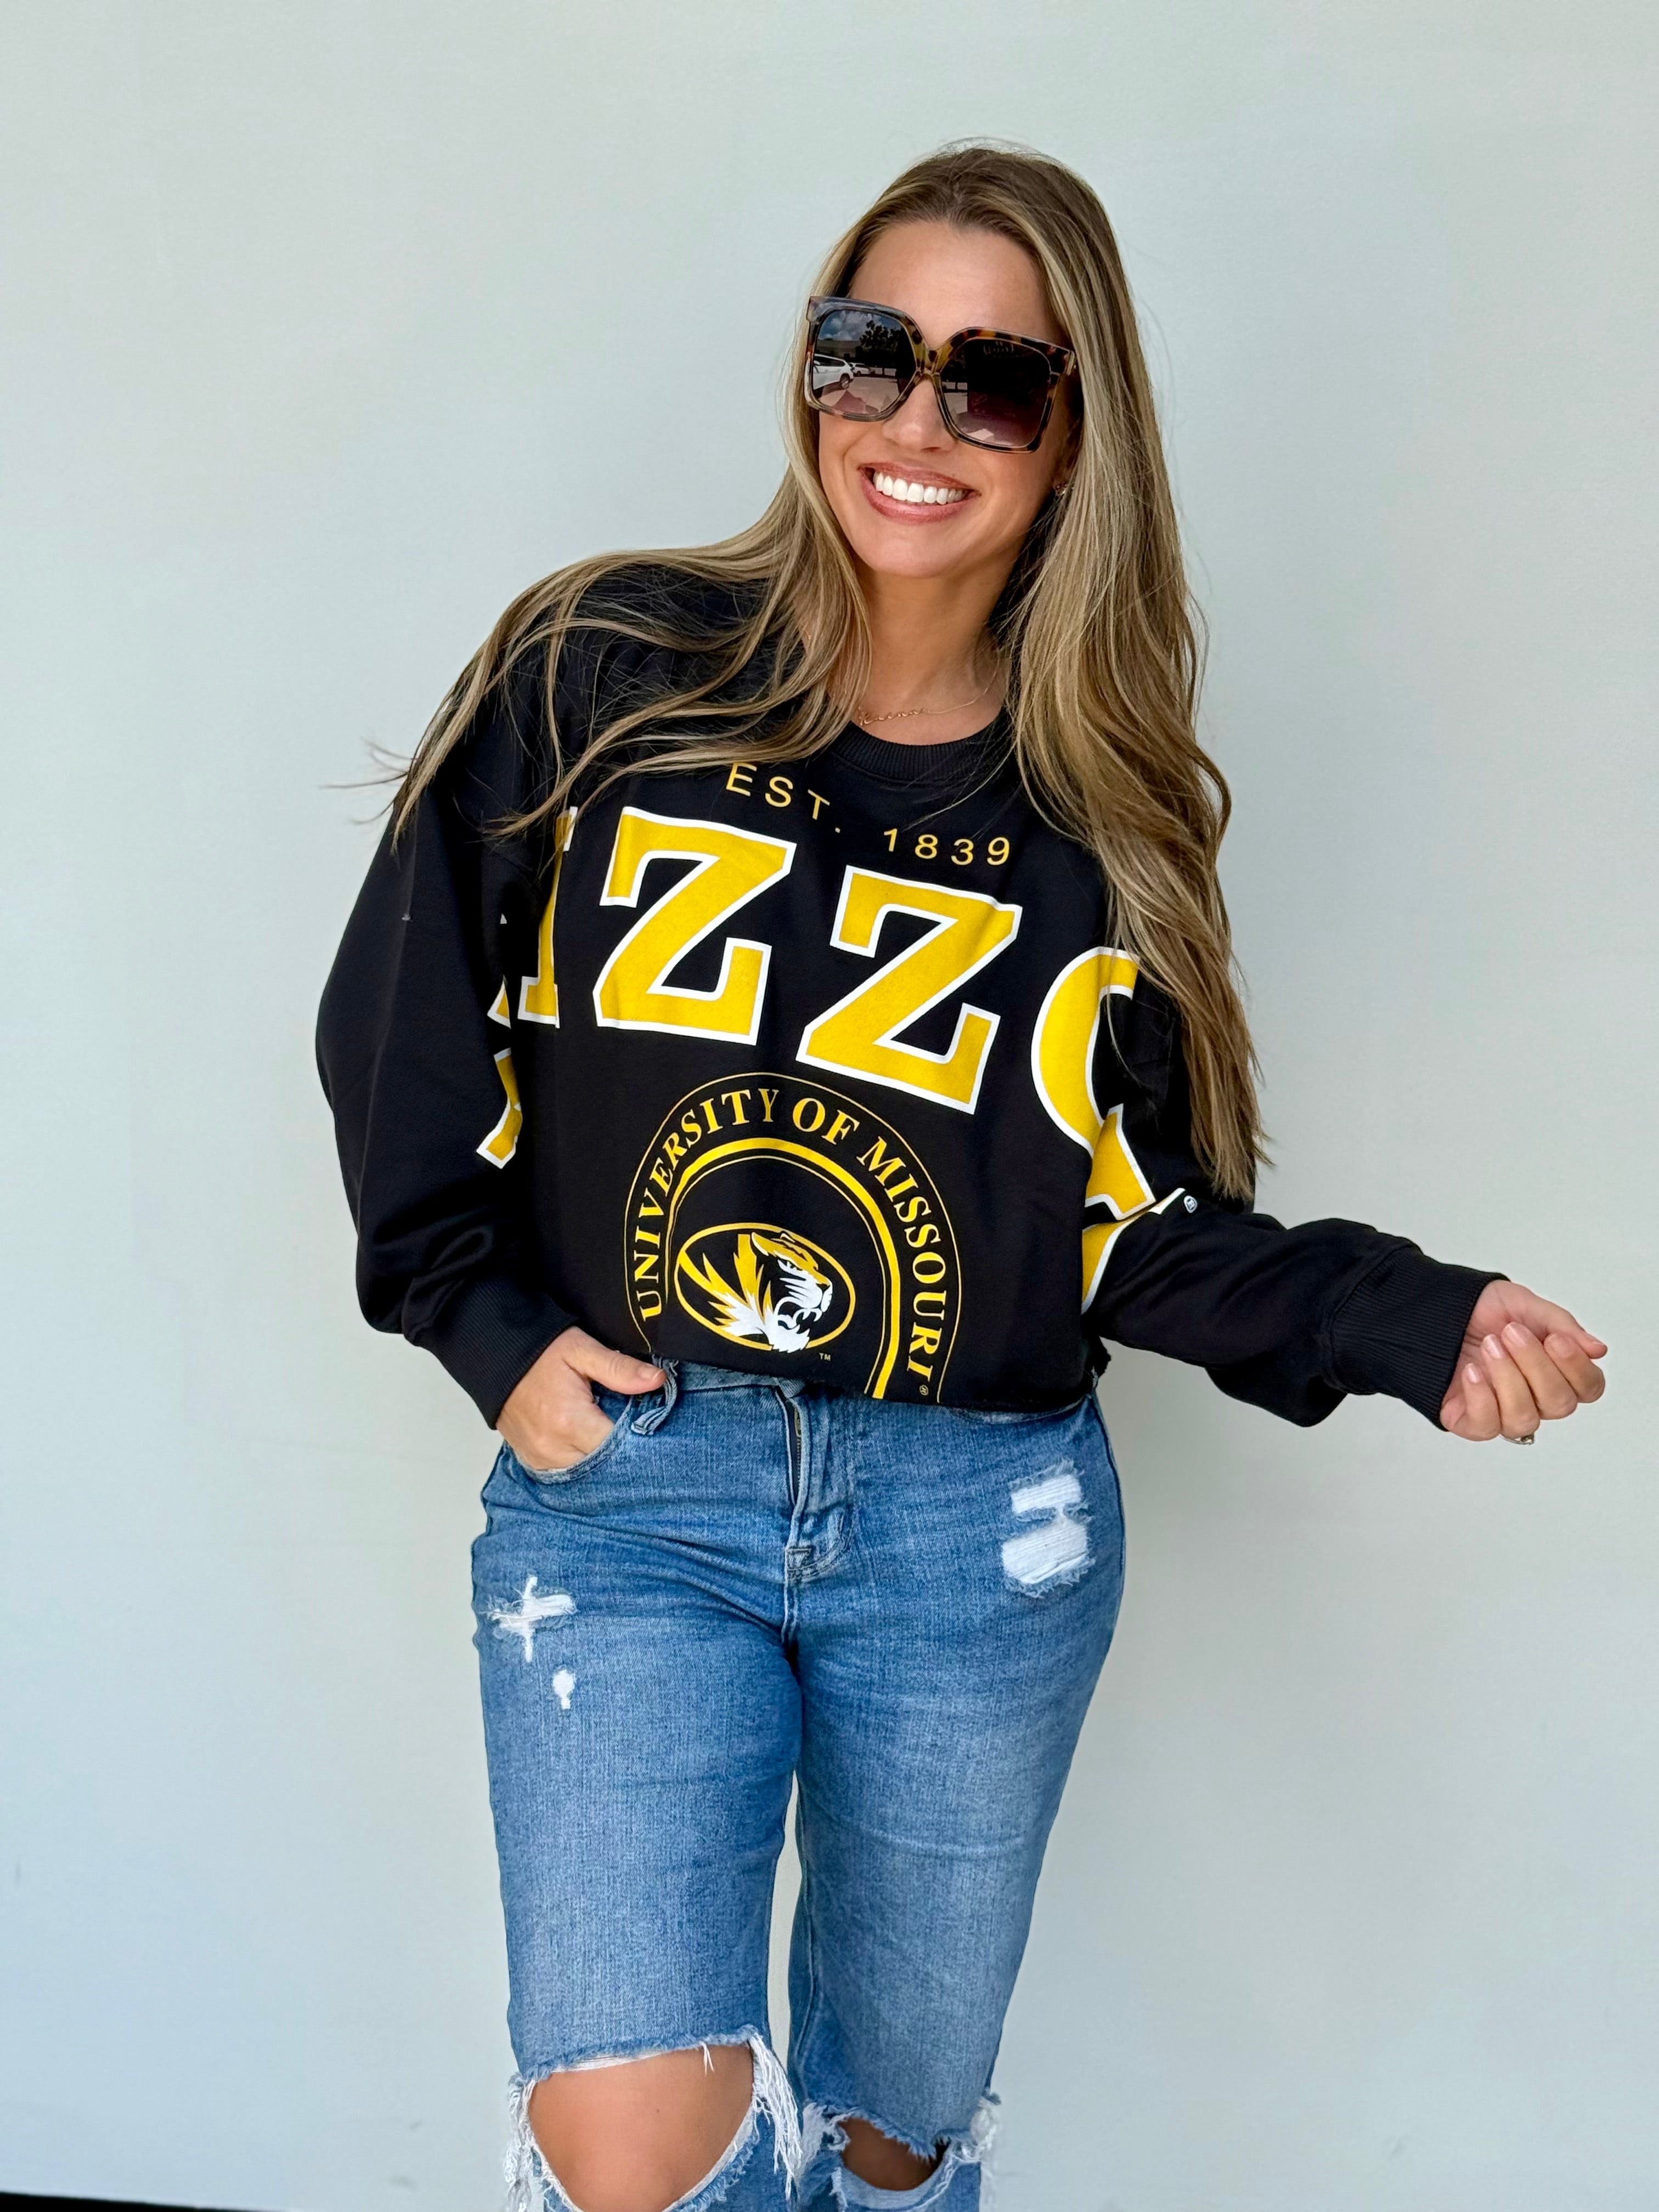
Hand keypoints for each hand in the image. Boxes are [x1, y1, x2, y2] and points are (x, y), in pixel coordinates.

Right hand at [498, 1327, 663, 1472]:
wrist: (494, 1356)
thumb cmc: (539, 1352)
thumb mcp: (582, 1350)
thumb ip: (619, 1369)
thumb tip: (657, 1381)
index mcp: (569, 1421)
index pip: (618, 1447)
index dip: (640, 1440)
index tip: (652, 1427)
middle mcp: (553, 1447)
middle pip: (603, 1467)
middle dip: (623, 1454)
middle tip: (638, 1436)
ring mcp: (540, 1458)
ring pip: (586, 1475)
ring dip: (602, 1462)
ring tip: (614, 1439)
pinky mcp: (532, 1460)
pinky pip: (566, 1473)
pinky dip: (582, 1464)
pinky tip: (591, 1447)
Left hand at [1439, 1282, 1605, 1440]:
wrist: (1438, 1310)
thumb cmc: (1486, 1312)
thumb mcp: (1525, 1305)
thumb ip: (1562, 1326)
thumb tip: (1597, 1349)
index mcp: (1558, 1372)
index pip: (1589, 1387)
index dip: (1577, 1368)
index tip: (1556, 1339)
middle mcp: (1536, 1399)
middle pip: (1559, 1404)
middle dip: (1535, 1364)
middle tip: (1511, 1332)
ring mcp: (1505, 1414)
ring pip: (1524, 1418)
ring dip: (1508, 1378)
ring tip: (1490, 1345)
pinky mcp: (1472, 1422)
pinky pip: (1486, 1426)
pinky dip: (1481, 1396)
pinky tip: (1472, 1371)